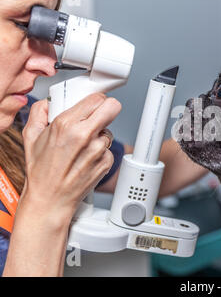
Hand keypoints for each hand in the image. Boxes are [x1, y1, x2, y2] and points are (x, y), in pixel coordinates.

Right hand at [20, 93, 121, 220]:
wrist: (51, 198)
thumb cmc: (41, 170)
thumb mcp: (31, 136)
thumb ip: (40, 112)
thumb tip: (50, 102)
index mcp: (66, 124)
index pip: (96, 98)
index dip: (95, 100)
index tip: (93, 104)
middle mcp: (84, 135)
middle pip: (113, 107)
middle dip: (107, 109)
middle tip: (99, 115)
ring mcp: (98, 149)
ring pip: (110, 130)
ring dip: (100, 135)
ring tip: (84, 146)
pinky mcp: (106, 162)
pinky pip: (109, 148)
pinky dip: (101, 152)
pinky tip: (87, 159)